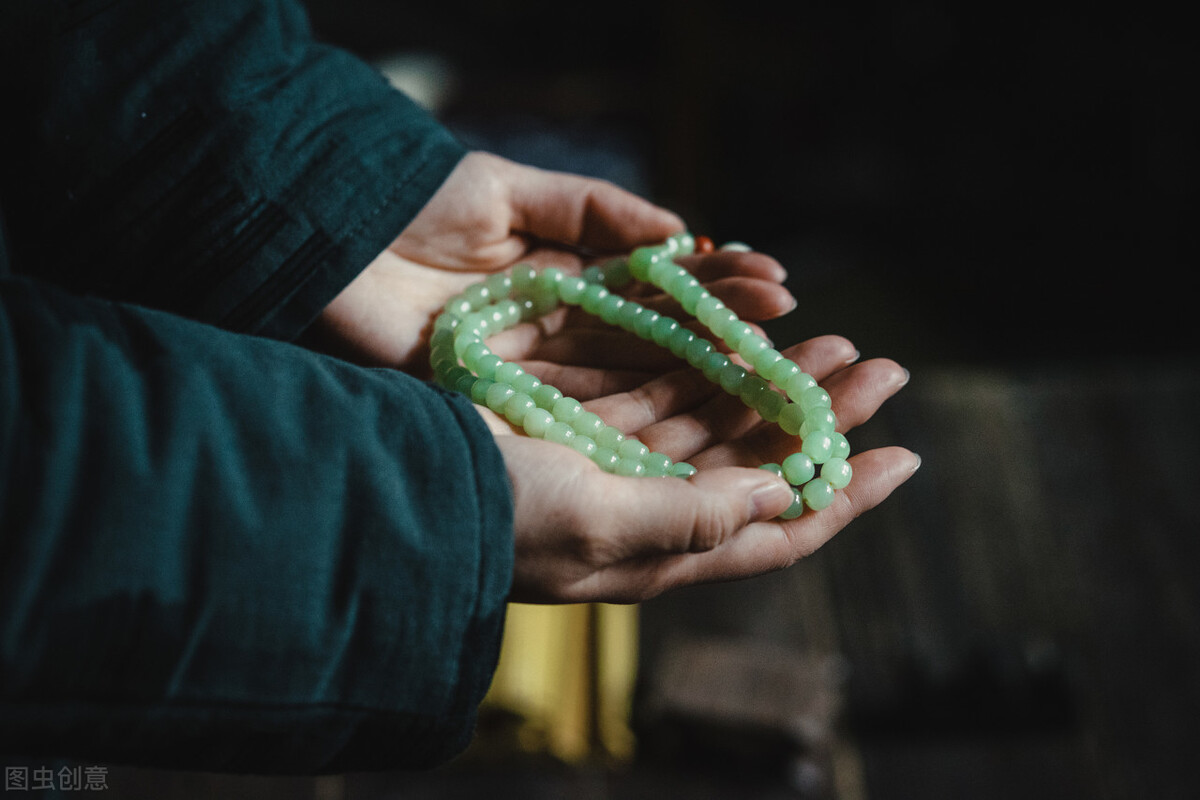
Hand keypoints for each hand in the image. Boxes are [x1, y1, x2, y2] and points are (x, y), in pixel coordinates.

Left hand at [302, 151, 793, 372]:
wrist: (328, 238)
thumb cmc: (416, 203)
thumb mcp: (512, 191)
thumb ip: (592, 211)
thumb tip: (676, 232)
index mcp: (565, 277)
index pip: (657, 290)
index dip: (714, 293)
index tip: (774, 286)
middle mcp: (557, 331)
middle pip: (654, 345)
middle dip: (722, 344)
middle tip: (791, 342)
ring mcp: (530, 373)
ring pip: (625, 384)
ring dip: (691, 386)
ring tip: (760, 381)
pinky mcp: (494, 407)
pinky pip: (570, 415)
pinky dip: (627, 417)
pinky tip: (687, 419)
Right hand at [480, 333, 917, 603]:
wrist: (407, 488)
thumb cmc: (498, 516)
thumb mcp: (598, 526)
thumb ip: (693, 514)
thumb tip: (780, 495)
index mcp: (667, 551)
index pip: (780, 530)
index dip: (845, 495)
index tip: (903, 454)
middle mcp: (655, 512)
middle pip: (765, 464)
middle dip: (825, 419)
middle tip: (884, 369)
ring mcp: (625, 466)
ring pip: (725, 423)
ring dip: (778, 384)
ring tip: (832, 338)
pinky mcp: (593, 428)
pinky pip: (672, 395)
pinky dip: (713, 368)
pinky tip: (747, 340)